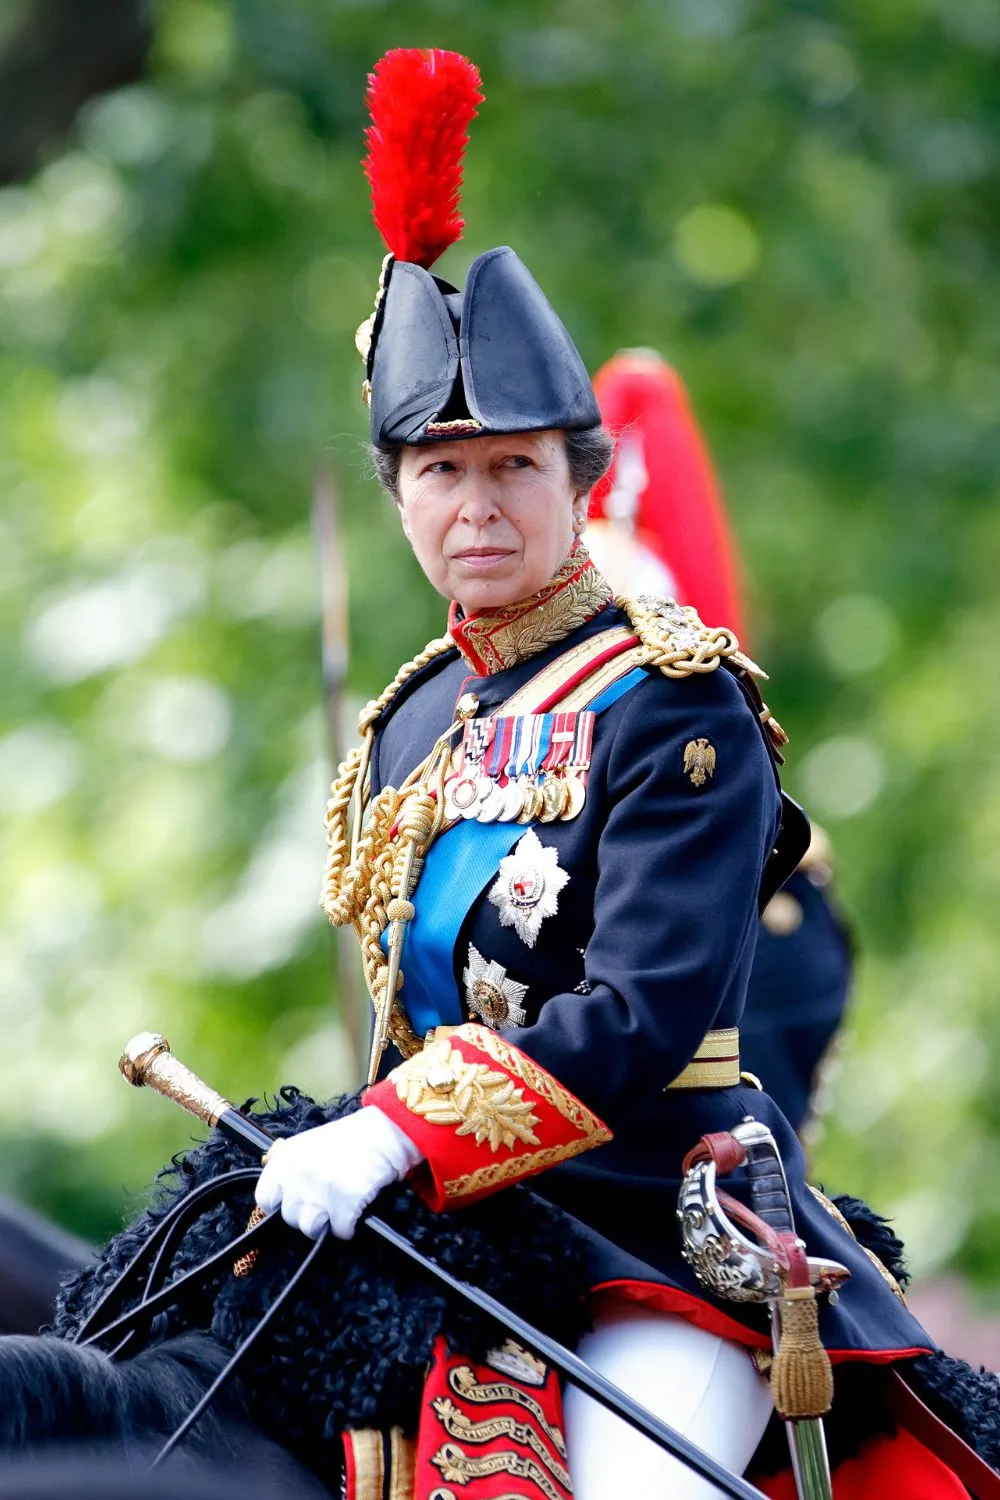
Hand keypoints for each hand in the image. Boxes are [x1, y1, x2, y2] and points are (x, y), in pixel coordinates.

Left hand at [254, 1105, 423, 1239]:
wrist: (386, 1130)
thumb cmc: (349, 1139)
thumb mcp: (308, 1145)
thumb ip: (289, 1168)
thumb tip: (278, 1195)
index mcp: (284, 1160)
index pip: (265, 1199)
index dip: (281, 1204)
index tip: (296, 1202)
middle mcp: (297, 1175)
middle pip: (290, 1217)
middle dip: (309, 1213)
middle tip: (328, 1198)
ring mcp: (320, 1191)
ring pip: (311, 1228)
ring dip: (328, 1221)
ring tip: (342, 1203)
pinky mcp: (345, 1203)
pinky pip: (342, 1231)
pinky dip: (351, 1225)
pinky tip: (358, 1205)